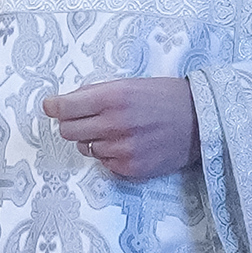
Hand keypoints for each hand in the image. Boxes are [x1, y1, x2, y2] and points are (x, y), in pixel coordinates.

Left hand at [44, 75, 198, 181]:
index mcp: (112, 97)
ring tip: (118, 131)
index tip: (51, 107)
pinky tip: (129, 144)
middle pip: (67, 131)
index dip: (53, 107)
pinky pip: (104, 164)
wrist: (201, 120)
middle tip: (86, 119)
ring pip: (86, 148)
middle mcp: (114, 124)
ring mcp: (122, 149)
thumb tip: (65, 102)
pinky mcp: (130, 168)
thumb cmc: (165, 98)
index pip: (64, 107)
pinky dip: (110, 155)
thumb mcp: (130, 84)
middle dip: (72, 124)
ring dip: (95, 140)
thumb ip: (97, 93)